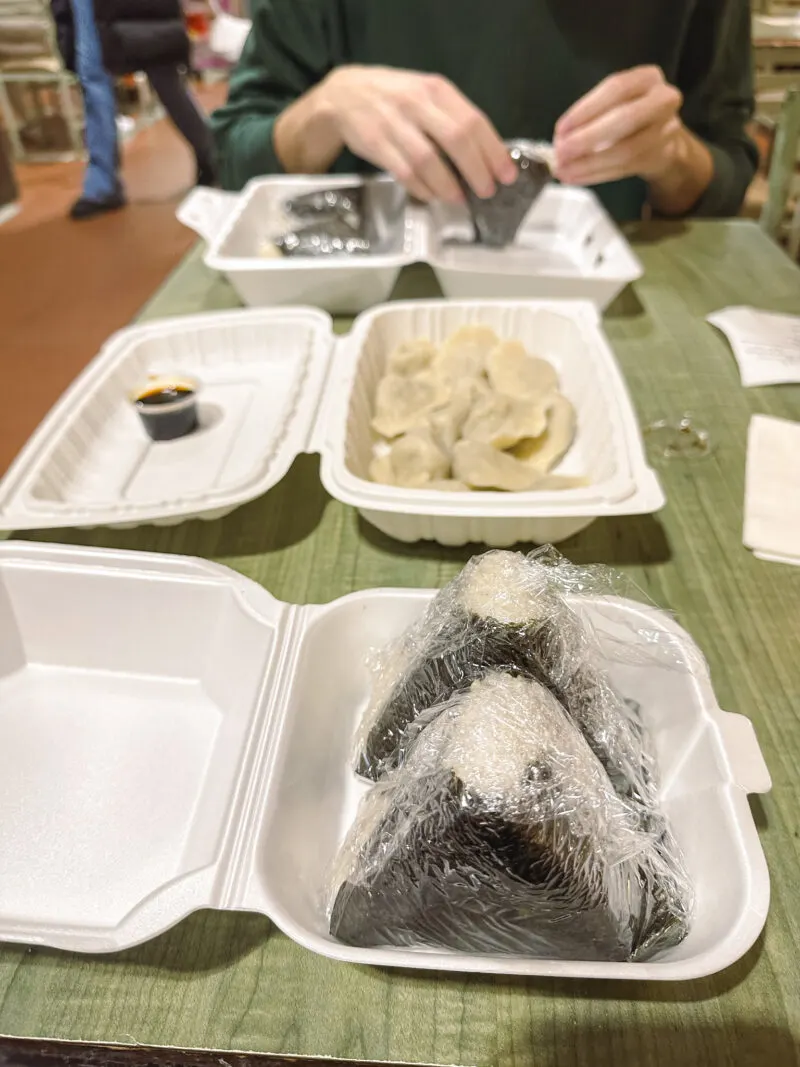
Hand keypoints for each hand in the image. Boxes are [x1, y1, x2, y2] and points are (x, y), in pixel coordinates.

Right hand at [317, 66, 516, 201]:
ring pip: (428, 160)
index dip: (493, 151)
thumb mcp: (426, 95)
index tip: (506, 175)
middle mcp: (417, 103)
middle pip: (455, 140)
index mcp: (436, 89)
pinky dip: (422, 188)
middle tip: (487, 191)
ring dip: (448, 185)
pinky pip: (404, 172)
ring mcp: (394, 124)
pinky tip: (432, 196)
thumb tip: (486, 156)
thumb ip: (452, 118)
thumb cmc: (396, 98)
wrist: (344, 95)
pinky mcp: (376, 144)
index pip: (473, 120)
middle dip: (476, 170)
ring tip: (459, 199)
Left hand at [553, 66, 685, 185]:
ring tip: (563, 170)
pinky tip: (576, 177)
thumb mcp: (612, 101)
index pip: (616, 89)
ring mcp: (666, 130)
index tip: (560, 129)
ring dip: (589, 163)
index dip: (586, 109)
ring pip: (626, 150)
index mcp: (647, 77)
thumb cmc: (628, 111)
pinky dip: (596, 174)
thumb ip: (589, 113)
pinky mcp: (660, 157)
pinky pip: (625, 169)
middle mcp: (663, 100)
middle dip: (588, 138)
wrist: (662, 134)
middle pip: (626, 119)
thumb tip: (561, 137)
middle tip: (561, 152)